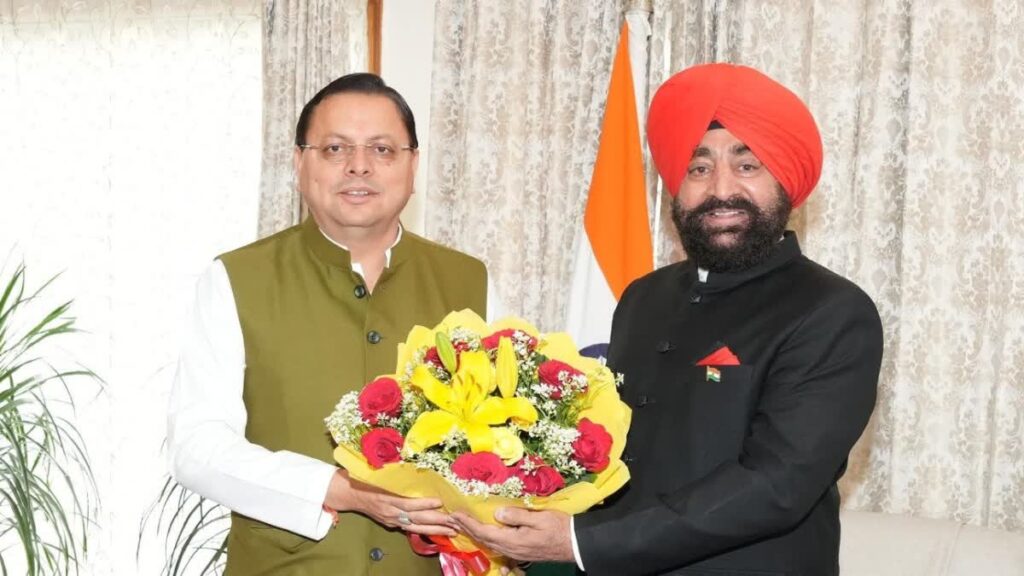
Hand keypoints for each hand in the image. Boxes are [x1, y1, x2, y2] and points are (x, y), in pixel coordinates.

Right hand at [324, 469, 455, 536]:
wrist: (348, 493)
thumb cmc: (364, 479)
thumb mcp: (378, 474)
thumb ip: (395, 472)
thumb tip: (415, 458)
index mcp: (386, 499)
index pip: (408, 504)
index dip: (424, 504)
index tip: (439, 501)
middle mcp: (390, 512)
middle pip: (416, 519)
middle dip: (437, 521)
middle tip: (455, 522)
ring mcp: (391, 520)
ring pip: (416, 528)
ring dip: (435, 530)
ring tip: (452, 531)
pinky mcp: (391, 523)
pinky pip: (410, 529)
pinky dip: (425, 531)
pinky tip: (438, 531)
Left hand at [450, 507, 573, 562]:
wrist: (574, 544)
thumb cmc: (559, 528)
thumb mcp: (539, 518)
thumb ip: (517, 516)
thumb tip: (497, 513)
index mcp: (513, 540)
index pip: (484, 531)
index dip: (468, 523)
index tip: (456, 514)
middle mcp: (511, 549)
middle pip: (483, 539)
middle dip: (466, 528)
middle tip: (453, 517)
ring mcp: (515, 553)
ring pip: (489, 544)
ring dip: (474, 533)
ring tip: (463, 524)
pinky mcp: (520, 552)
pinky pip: (498, 547)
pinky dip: (486, 539)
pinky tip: (483, 536)